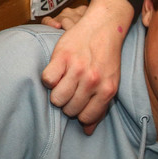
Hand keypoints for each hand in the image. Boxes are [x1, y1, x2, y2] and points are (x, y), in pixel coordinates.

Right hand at [40, 0, 132, 134]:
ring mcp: (77, 69)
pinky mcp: (62, 57)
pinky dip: (49, 77)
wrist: (104, 27)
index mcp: (107, 89)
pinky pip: (47, 80)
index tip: (78, 103)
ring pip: (56, 98)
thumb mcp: (110, 82)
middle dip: (67, 103)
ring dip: (56, 93)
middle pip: (69, 109)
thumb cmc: (106, 57)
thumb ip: (100, 107)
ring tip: (63, 81)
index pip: (85, 117)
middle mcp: (93, 81)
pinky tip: (57, 70)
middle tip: (70, 89)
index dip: (79, 112)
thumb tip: (88, 131)